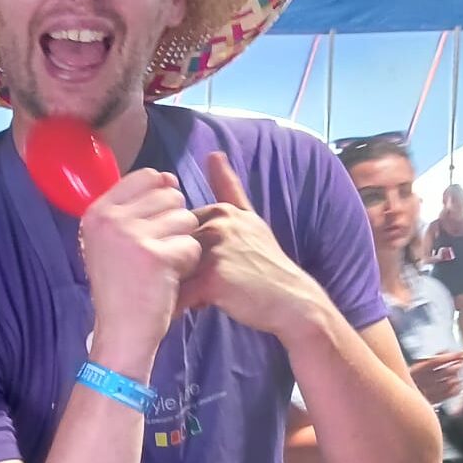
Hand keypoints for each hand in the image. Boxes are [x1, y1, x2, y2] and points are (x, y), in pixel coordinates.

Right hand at [78, 168, 201, 369]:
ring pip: (186, 218)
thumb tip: (169, 178)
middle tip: (158, 252)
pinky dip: (188, 264)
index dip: (162, 197)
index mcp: (97, 212)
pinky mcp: (155, 256)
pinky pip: (192, 245)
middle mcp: (110, 220)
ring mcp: (131, 236)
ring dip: (183, 243)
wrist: (122, 334)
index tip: (155, 225)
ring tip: (163, 266)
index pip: (146, 176)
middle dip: (174, 223)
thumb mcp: (111, 242)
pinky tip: (170, 279)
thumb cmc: (122, 288)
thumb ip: (134, 208)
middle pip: (170, 195)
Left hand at [183, 154, 321, 339]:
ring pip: (172, 272)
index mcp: (220, 211)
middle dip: (179, 270)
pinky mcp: (212, 276)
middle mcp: (217, 223)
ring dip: (179, 287)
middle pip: (172, 251)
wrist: (291, 301)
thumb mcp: (249, 220)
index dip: (186, 253)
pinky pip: (179, 294)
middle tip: (204, 284)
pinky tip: (196, 308)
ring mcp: (215, 248)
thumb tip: (213, 153)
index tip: (208, 266)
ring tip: (202, 295)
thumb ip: (228, 189)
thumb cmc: (265, 266)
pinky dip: (180, 306)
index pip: (178, 233)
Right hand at [410, 355, 462, 404]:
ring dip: (456, 376)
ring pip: (450, 382)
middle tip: (461, 363)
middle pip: (446, 371)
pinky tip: (455, 384)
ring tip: (457, 373)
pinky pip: (451, 393)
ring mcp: (429, 393)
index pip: (437, 361)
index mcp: (416, 371)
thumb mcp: (417, 367)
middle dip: (456, 366)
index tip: (460, 353)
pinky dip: (456, 387)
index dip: (451, 356)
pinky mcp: (434, 401)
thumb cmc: (410, 381)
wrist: (403, 399)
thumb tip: (447, 352)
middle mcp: (422, 382)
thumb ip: (432, 358)